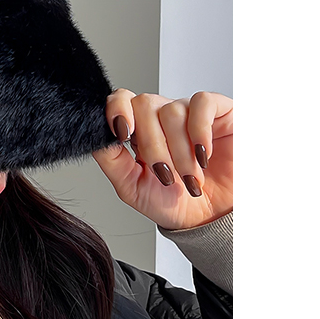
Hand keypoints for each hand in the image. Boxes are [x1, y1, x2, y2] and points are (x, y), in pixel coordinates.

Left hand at [92, 90, 232, 230]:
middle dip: (152, 145)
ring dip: (179, 151)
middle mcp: (162, 116)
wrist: (211, 218)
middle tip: (166, 176)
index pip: (121, 100)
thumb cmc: (174, 203)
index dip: (117, 110)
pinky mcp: (219, 110)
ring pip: (172, 111)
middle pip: (144, 105)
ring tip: (190, 178)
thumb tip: (100, 137)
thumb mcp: (133, 188)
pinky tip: (203, 155)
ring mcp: (190, 111)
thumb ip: (112, 160)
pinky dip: (199, 131)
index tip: (123, 134)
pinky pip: (202, 103)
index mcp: (139, 130)